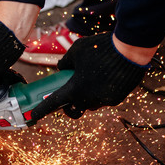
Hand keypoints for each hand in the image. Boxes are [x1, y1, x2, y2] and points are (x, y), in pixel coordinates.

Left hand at [31, 32, 150, 119]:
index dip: (42, 110)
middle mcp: (88, 98)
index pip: (54, 103)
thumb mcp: (76, 51)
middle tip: (67, 97)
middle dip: (68, 107)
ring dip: (85, 98)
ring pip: (89, 105)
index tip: (34, 115)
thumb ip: (65, 62)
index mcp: (74, 88)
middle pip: (74, 110)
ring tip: (88, 82)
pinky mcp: (116, 99)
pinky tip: (102, 80)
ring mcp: (103, 100)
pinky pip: (103, 100)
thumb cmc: (99, 48)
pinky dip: (99, 93)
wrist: (130, 50)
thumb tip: (61, 67)